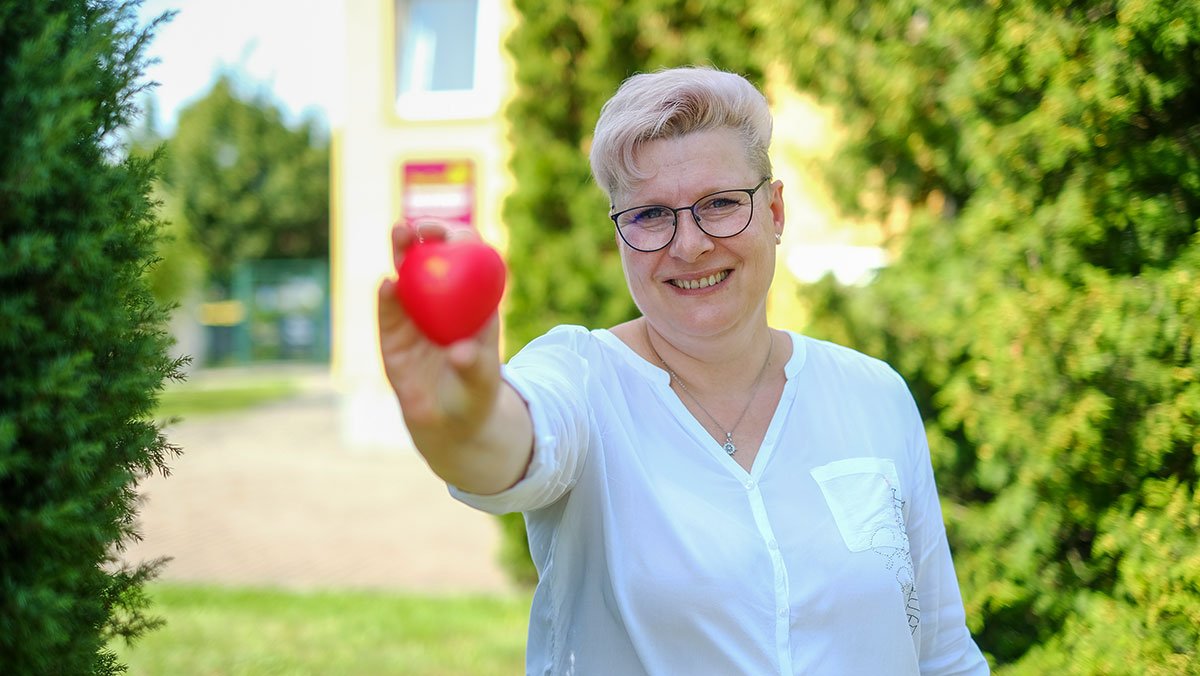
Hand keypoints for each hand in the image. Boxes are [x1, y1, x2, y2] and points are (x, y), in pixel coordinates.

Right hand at [377, 221, 502, 443]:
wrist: (448, 423)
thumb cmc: (473, 396)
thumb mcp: (481, 383)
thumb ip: (475, 367)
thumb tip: (460, 352)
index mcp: (470, 303)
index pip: (465, 258)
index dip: (456, 239)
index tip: (450, 234)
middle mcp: (439, 301)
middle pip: (429, 259)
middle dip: (421, 236)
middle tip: (415, 226)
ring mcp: (413, 316)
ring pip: (404, 276)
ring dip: (401, 253)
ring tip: (400, 235)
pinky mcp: (392, 335)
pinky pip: (388, 311)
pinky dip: (387, 296)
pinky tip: (388, 284)